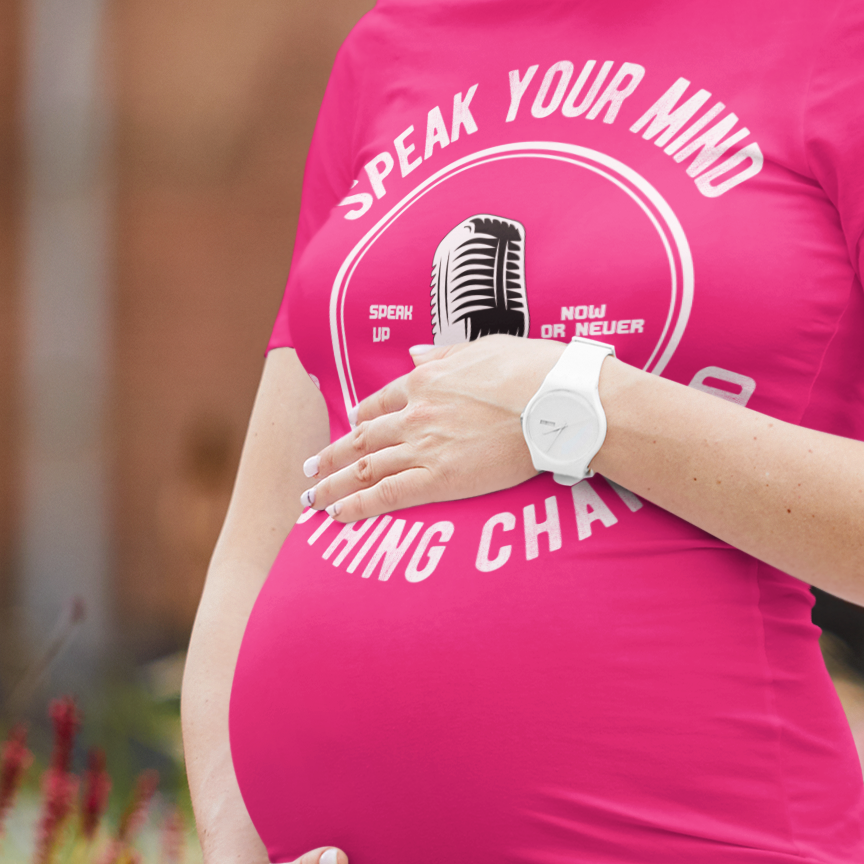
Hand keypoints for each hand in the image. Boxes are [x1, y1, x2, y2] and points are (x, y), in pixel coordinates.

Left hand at [299, 335, 562, 519]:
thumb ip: (445, 354)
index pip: (381, 403)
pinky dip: (356, 505)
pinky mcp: (438, 477)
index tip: (348, 428)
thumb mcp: (484, 348)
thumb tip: (416, 352)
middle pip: (362, 438)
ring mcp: (423, 445)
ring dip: (332, 484)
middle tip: (310, 470)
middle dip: (331, 456)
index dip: (360, 418)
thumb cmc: (532, 370)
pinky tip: (337, 515)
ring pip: (364, 468)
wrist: (553, 398)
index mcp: (427, 379)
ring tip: (312, 497)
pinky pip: (386, 494)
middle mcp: (415, 412)